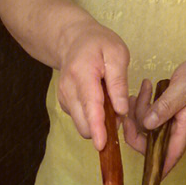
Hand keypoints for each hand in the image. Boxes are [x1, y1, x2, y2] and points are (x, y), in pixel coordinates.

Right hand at [54, 16, 130, 149]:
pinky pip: (81, 120)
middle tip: (118, 110)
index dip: (97, 128)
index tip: (101, 144)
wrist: (73, 40)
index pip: (90, 107)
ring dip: (98, 123)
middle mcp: (68, 90)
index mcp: (82, 75)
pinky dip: (92, 118)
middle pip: (84, 124)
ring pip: (82, 125)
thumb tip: (121, 110)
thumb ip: (119, 82)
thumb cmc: (98, 44)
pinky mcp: (64, 105)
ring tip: (109, 102)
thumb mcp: (116, 53)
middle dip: (103, 127)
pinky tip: (98, 101)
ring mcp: (64, 99)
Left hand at [123, 56, 185, 174]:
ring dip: (138, 110)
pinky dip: (143, 105)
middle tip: (132, 102)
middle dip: (135, 126)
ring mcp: (170, 126)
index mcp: (183, 131)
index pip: (168, 159)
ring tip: (144, 88)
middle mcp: (175, 133)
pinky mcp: (166, 117)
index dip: (154, 166)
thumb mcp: (184, 88)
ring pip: (146, 129)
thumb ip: (166, 106)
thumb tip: (148, 124)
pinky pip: (149, 118)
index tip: (137, 155)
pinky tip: (146, 89)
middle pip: (149, 145)